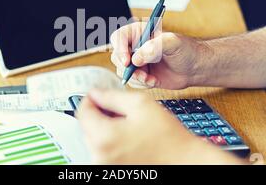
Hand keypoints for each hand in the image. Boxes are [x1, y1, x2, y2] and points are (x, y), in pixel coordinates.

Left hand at [77, 89, 241, 164]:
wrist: (184, 161)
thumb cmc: (168, 136)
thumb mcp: (140, 104)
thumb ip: (112, 96)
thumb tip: (95, 93)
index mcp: (104, 137)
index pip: (82, 112)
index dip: (90, 99)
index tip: (98, 95)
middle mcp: (100, 155)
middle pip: (87, 126)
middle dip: (99, 114)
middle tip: (119, 109)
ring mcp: (105, 166)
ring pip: (95, 139)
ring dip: (105, 129)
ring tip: (129, 125)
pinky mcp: (112, 171)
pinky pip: (104, 152)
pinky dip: (111, 142)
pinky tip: (129, 138)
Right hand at [110, 22, 203, 88]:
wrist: (194, 68)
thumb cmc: (186, 50)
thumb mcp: (173, 43)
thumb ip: (155, 47)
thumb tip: (137, 58)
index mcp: (139, 32)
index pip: (119, 37)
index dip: (119, 48)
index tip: (128, 61)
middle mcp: (135, 46)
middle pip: (117, 56)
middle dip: (127, 68)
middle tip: (141, 73)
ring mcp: (136, 61)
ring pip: (122, 71)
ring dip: (136, 78)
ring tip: (151, 78)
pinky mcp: (140, 74)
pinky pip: (131, 81)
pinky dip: (141, 84)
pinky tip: (154, 81)